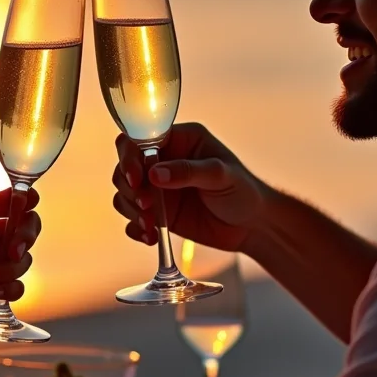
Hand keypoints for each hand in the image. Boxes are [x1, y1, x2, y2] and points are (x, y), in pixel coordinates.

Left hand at [0, 188, 40, 318]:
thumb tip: (17, 194)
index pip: (13, 207)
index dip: (26, 205)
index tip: (31, 203)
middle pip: (26, 231)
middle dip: (25, 238)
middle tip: (12, 250)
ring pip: (24, 260)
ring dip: (10, 269)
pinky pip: (17, 285)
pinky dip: (10, 288)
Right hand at [111, 122, 269, 252]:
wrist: (252, 226)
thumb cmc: (243, 191)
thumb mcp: (221, 176)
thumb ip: (189, 171)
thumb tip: (155, 174)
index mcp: (180, 140)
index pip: (139, 139)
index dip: (130, 157)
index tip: (136, 179)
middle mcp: (164, 161)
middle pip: (125, 167)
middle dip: (129, 188)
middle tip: (147, 206)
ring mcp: (158, 189)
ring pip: (124, 193)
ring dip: (131, 210)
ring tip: (151, 226)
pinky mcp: (158, 213)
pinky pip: (133, 218)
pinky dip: (136, 228)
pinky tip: (151, 237)